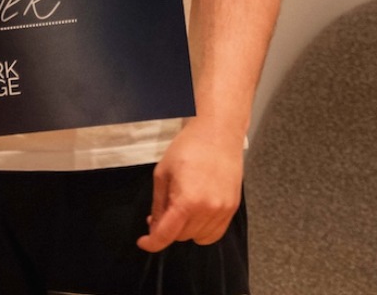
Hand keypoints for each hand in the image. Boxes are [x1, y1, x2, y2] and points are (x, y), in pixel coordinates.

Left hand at [137, 119, 244, 250]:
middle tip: (161, 212)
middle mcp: (208, 209)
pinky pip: (215, 233)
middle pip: (181, 236)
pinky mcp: (232, 209)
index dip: (152, 243)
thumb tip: (154, 226)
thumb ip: (158, 204)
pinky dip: (202, 230)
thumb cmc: (188, 147)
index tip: (144, 242)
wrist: (218, 134)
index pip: (167, 234)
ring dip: (185, 229)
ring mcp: (223, 211)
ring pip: (198, 237)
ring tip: (180, 208)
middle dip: (168, 228)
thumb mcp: (162, 173)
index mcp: (187, 200)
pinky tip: (195, 214)